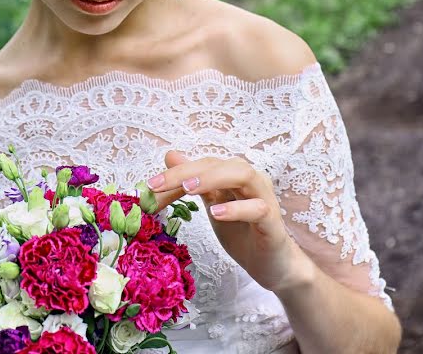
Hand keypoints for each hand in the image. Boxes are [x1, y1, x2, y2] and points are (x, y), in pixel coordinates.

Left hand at [147, 151, 313, 293]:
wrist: (274, 266)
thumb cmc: (243, 234)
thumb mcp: (212, 206)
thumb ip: (194, 182)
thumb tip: (170, 155)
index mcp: (234, 176)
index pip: (202, 165)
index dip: (175, 173)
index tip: (149, 187)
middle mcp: (251, 181)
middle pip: (219, 164)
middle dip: (186, 171)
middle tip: (157, 185)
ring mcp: (264, 199)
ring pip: (243, 175)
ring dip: (212, 179)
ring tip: (187, 189)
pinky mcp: (273, 223)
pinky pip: (258, 208)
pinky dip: (237, 208)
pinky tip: (216, 213)